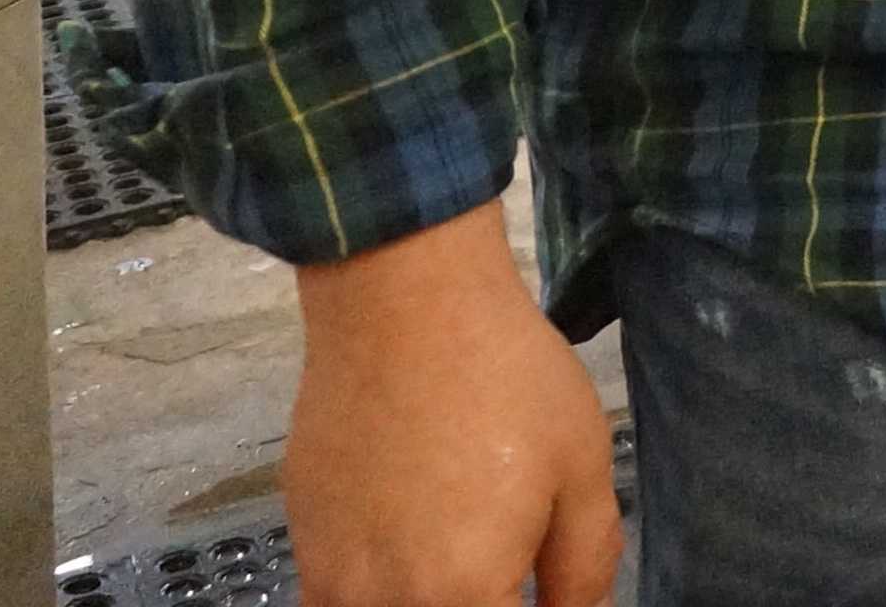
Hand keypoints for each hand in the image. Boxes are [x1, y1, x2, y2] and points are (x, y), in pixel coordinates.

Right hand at [284, 200, 622, 606]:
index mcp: (464, 596)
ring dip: (426, 600)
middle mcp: (387, 605)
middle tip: (509, 563)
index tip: (541, 588)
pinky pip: (339, 603)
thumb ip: (583, 565)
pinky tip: (412, 549)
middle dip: (481, 603)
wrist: (401, 308)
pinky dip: (378, 594)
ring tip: (461, 548)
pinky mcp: (303, 547)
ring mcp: (332, 582)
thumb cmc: (508, 381)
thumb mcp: (581, 468)